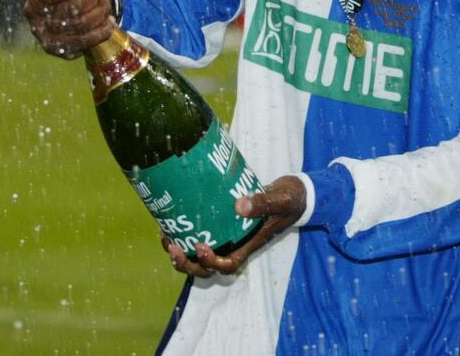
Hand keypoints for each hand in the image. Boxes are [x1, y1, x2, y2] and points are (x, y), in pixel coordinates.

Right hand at [22, 0, 113, 58]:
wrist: (91, 3)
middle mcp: (32, 11)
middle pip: (66, 10)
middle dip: (89, 0)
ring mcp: (42, 31)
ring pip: (76, 26)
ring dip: (97, 14)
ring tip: (104, 5)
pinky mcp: (54, 47)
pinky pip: (81, 42)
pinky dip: (100, 32)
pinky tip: (108, 23)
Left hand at [161, 175, 306, 277]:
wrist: (294, 192)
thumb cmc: (289, 200)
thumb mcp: (280, 200)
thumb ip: (262, 202)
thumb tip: (238, 205)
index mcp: (249, 245)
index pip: (228, 265)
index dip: (211, 263)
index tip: (200, 248)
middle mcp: (236, 244)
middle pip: (208, 268)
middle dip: (187, 263)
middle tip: (172, 246)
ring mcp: (229, 235)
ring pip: (200, 255)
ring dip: (181, 252)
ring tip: (165, 236)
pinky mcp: (224, 222)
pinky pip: (204, 234)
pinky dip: (187, 232)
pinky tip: (174, 219)